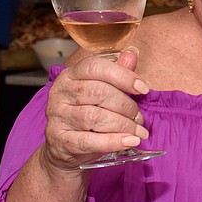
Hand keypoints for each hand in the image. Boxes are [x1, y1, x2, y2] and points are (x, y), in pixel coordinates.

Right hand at [42, 49, 149, 170]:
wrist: (65, 147)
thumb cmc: (88, 113)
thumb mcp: (103, 90)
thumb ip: (117, 74)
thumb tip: (131, 55)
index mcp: (71, 75)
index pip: (95, 67)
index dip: (123, 76)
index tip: (143, 89)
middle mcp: (61, 93)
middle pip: (98, 92)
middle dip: (126, 105)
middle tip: (140, 117)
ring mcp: (58, 117)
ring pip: (95, 117)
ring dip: (123, 125)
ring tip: (138, 132)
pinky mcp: (60, 140)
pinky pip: (89, 141)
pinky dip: (113, 141)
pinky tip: (130, 141)